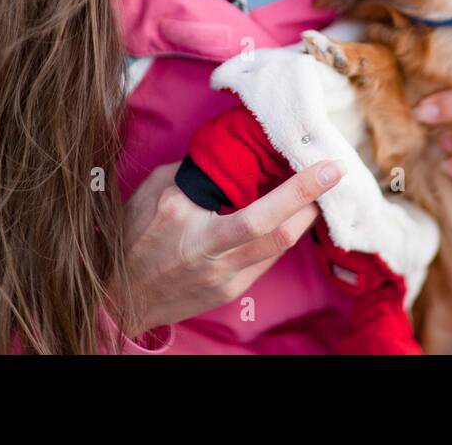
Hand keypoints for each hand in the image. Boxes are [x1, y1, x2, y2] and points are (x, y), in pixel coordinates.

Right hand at [114, 159, 342, 334]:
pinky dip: (281, 235)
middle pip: (279, 234)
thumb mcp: (152, 193)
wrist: (117, 297)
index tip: (327, 167)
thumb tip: (228, 155)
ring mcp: (223, 278)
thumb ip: (191, 174)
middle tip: (334, 173)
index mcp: (186, 222)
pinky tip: (288, 217)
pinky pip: (266, 260)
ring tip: (314, 191)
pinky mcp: (230, 292)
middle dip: (313, 202)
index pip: (257, 212)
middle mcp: (210, 254)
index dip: (298, 190)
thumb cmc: (131, 238)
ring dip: (303, 218)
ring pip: (279, 249)